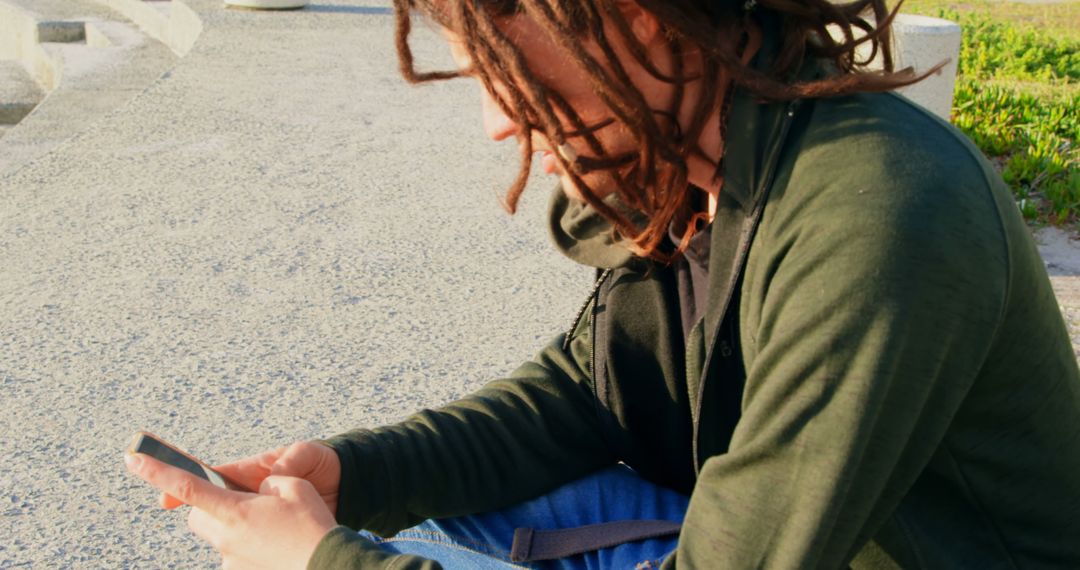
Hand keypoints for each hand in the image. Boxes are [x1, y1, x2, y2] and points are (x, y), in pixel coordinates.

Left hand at [126, 452, 335, 569]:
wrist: (327, 564)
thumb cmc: (312, 525)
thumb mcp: (294, 486)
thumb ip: (268, 482)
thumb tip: (257, 493)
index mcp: (234, 511)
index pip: (186, 487)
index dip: (156, 471)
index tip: (132, 458)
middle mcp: (226, 537)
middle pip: (198, 516)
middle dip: (209, 506)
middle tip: (239, 501)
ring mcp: (231, 560)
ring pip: (219, 536)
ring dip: (234, 527)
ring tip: (271, 529)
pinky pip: (236, 553)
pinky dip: (249, 546)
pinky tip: (275, 546)